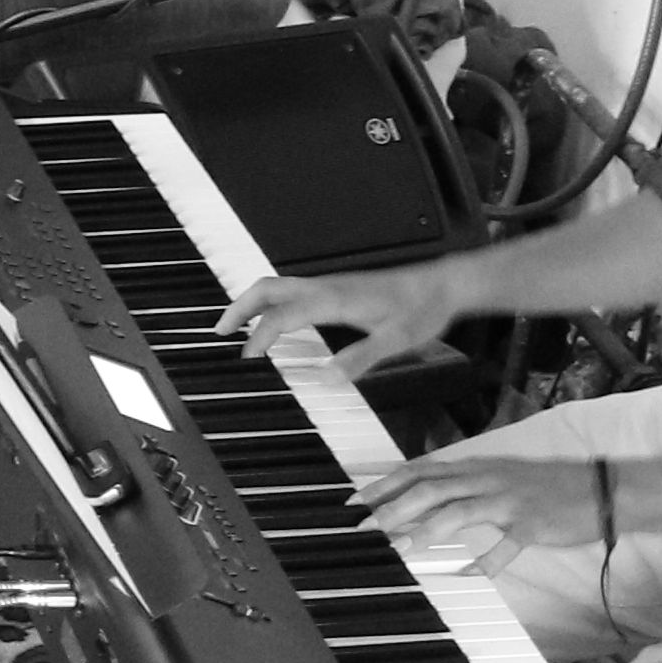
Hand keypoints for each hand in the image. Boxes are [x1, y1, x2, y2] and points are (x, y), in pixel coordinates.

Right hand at [224, 262, 461, 378]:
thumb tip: (327, 377)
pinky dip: (270, 304)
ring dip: (251, 303)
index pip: (281, 315)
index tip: (249, 359)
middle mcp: (326, 288)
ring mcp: (330, 285)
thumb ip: (360, 358)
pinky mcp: (336, 288)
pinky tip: (275, 321)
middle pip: (267, 289)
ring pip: (277, 287)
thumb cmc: (422, 309)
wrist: (442, 285)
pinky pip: (292, 291)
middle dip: (238, 308)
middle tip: (219, 331)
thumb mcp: (397, 340)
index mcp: (334, 299)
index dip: (260, 337)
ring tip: (237, 326)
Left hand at [359, 453, 605, 576]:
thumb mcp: (500, 478)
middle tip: (364, 527)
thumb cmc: (547, 486)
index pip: (420, 470)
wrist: (602, 489)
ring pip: (458, 512)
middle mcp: (487, 479)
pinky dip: (483, 564)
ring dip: (424, 530)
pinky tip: (465, 577)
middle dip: (392, 507)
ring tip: (399, 548)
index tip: (355, 499)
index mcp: (477, 467)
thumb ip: (464, 486)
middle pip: (430, 489)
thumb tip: (424, 497)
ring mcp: (509, 502)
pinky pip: (503, 548)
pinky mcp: (531, 526)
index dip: (385, 483)